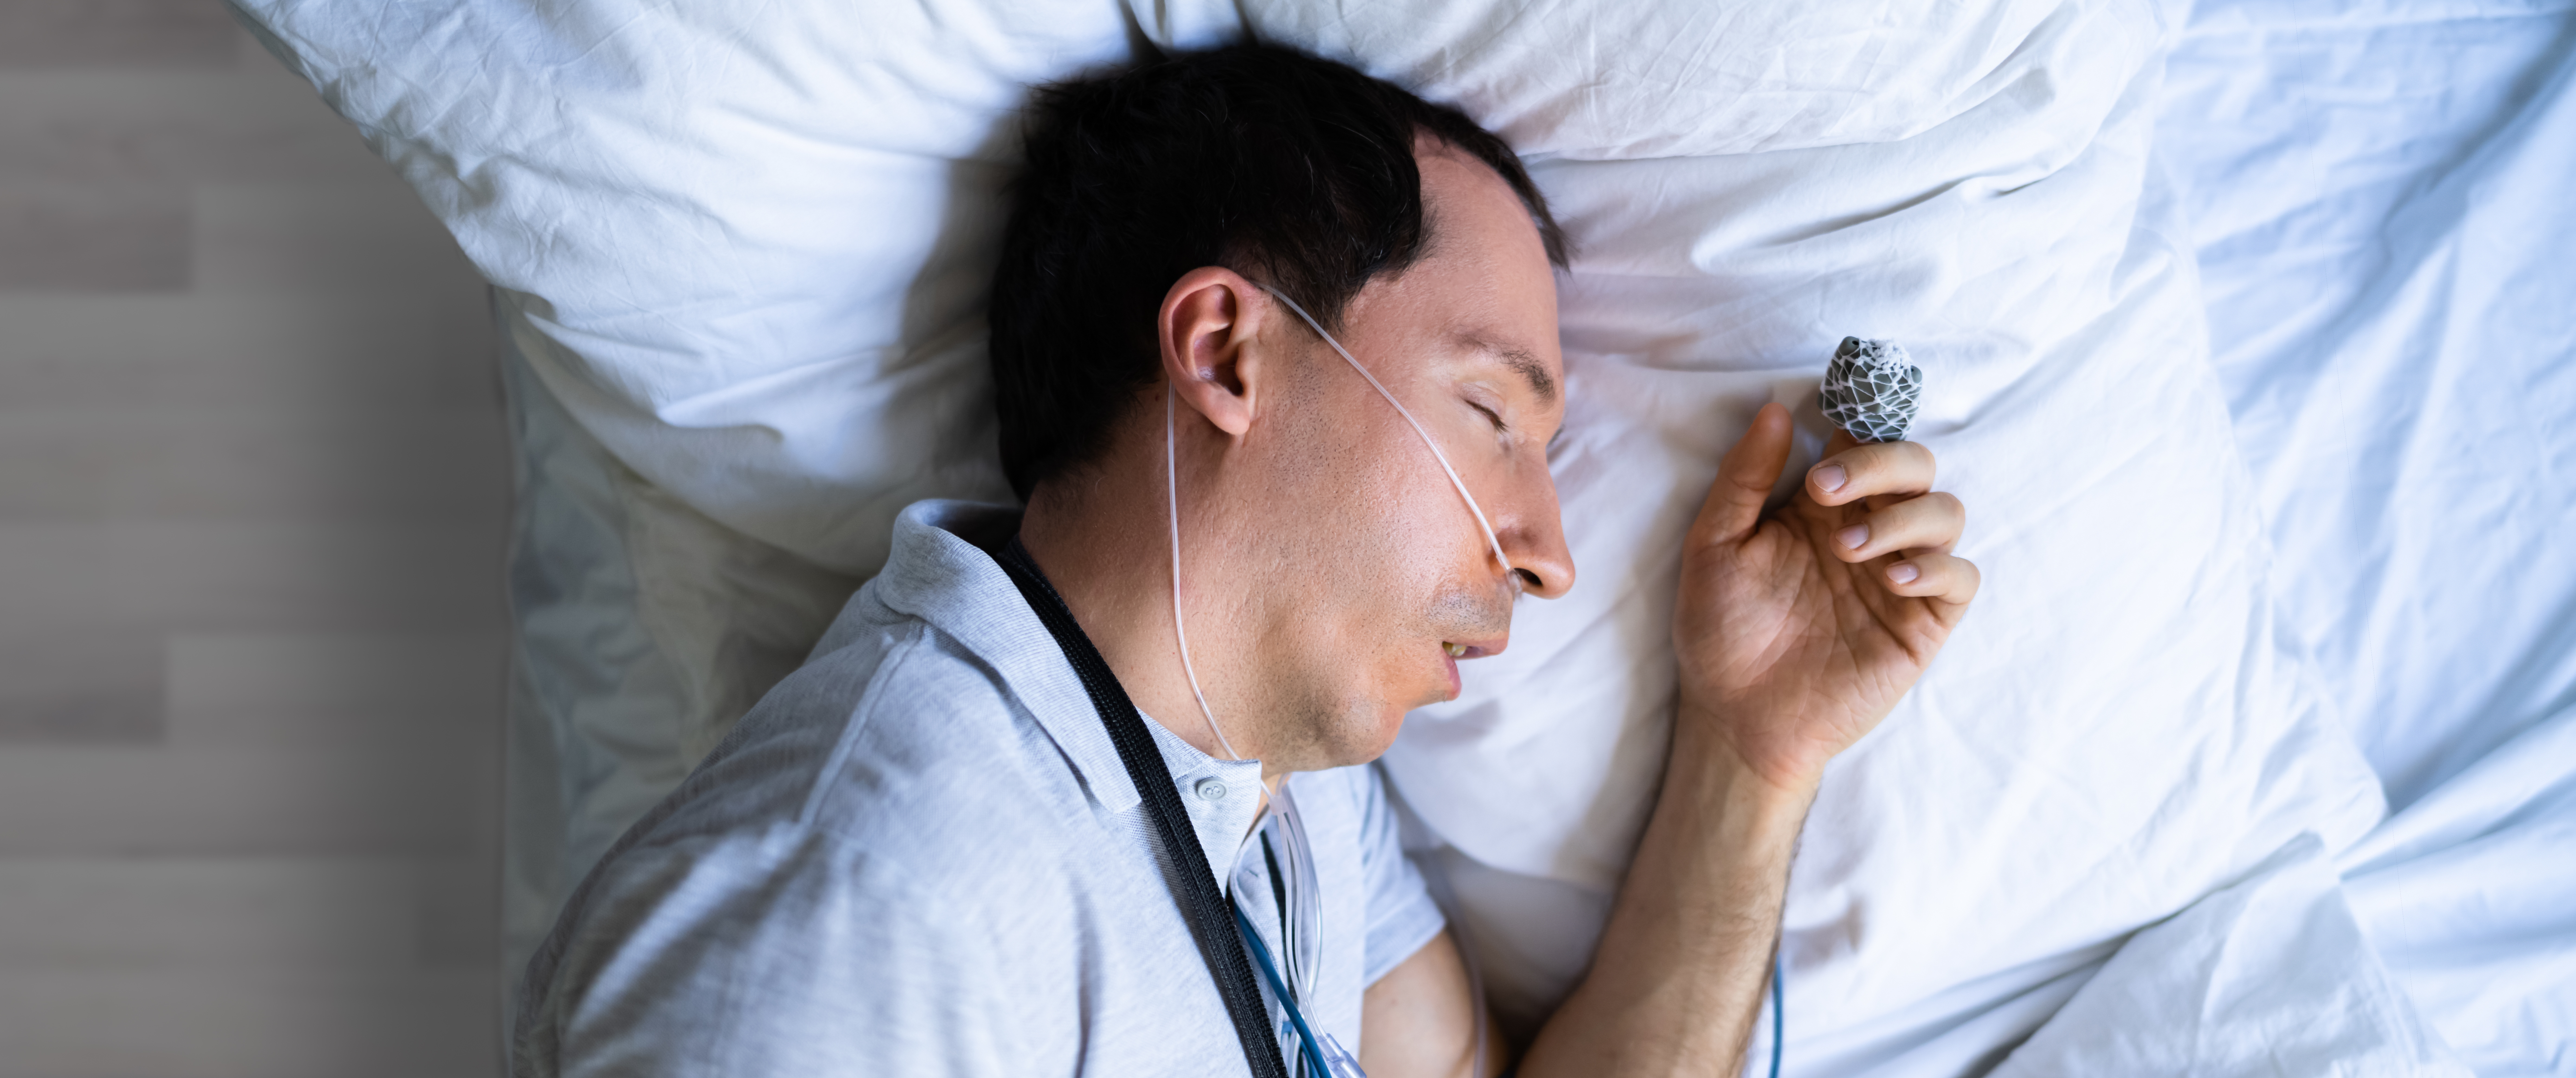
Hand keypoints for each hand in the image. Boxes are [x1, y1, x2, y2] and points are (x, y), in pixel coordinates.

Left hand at [1672, 402, 1978, 793]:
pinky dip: (1937, 568)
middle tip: (1827, 489)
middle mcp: (1869, 529)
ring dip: (1904, 517)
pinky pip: (1961, 577)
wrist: (1736, 715)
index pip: (1863, 437)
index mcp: (1822, 505)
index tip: (1819, 442)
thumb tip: (1773, 409)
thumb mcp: (1713, 545)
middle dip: (1881, 463)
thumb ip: (1744, 478)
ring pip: (1946, 511)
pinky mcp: (1922, 621)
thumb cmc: (1720, 630)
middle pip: (1915, 464)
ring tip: (1848, 549)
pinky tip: (1893, 581)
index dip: (1858, 423)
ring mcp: (1901, 573)